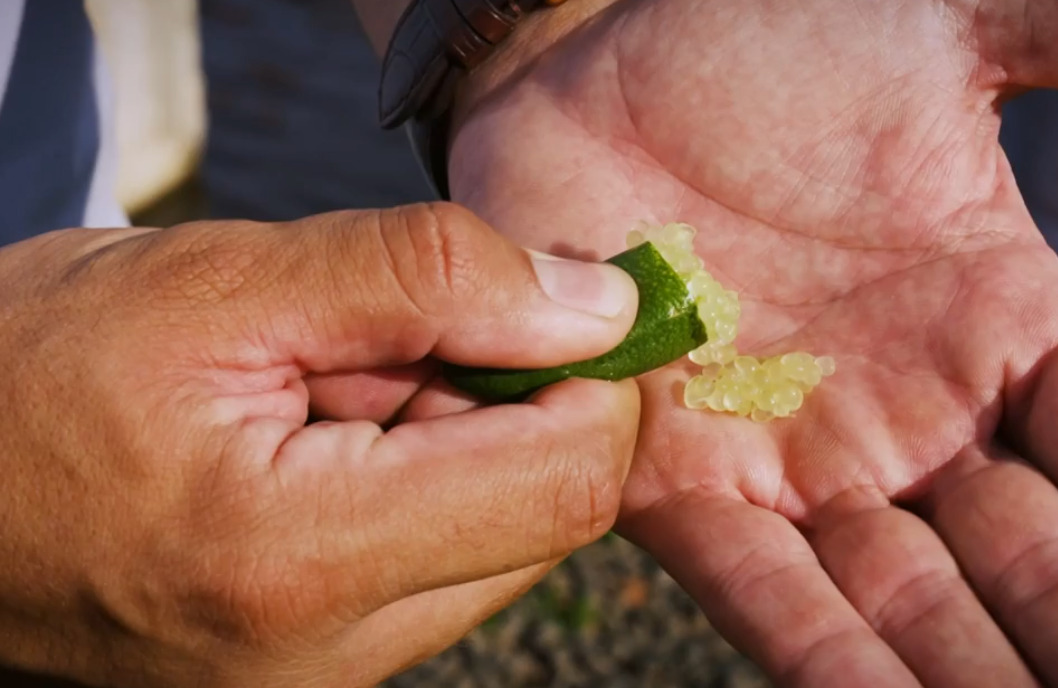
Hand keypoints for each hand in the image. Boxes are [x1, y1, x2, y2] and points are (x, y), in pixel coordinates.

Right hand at [0, 204, 640, 686]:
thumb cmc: (30, 371)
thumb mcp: (221, 280)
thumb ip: (424, 276)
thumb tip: (596, 303)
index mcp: (292, 559)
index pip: (559, 484)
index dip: (595, 379)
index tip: (565, 298)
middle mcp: (320, 657)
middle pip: (541, 520)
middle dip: (513, 402)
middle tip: (399, 331)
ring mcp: (318, 680)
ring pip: (492, 544)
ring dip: (456, 439)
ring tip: (332, 382)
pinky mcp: (312, 669)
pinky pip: (430, 568)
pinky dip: (415, 480)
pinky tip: (323, 433)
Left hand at [447, 1, 1057, 684]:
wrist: (589, 85)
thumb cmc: (756, 48)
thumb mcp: (942, 33)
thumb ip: (1053, 41)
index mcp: (1002, 325)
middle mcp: (911, 418)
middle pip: (1024, 565)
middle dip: (1045, 631)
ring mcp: (798, 459)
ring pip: (904, 604)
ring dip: (958, 670)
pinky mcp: (681, 479)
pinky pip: (762, 592)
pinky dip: (825, 660)